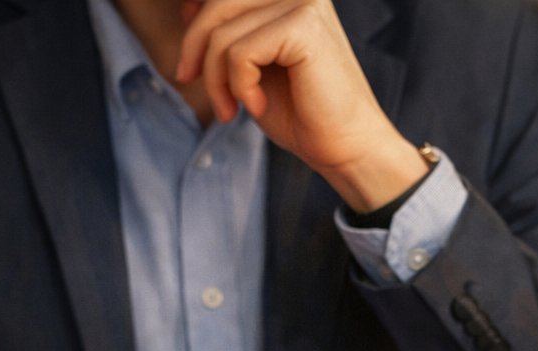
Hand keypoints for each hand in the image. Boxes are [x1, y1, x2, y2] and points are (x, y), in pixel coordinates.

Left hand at [175, 0, 426, 210]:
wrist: (348, 148)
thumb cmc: (304, 114)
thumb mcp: (254, 66)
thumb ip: (229, 33)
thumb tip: (188, 9)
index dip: (196, 22)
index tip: (190, 65)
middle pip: (217, 6)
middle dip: (196, 52)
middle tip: (204, 93)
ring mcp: (304, 4)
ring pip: (222, 33)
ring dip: (216, 79)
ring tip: (231, 110)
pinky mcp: (303, 27)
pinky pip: (240, 52)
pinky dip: (238, 86)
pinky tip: (257, 107)